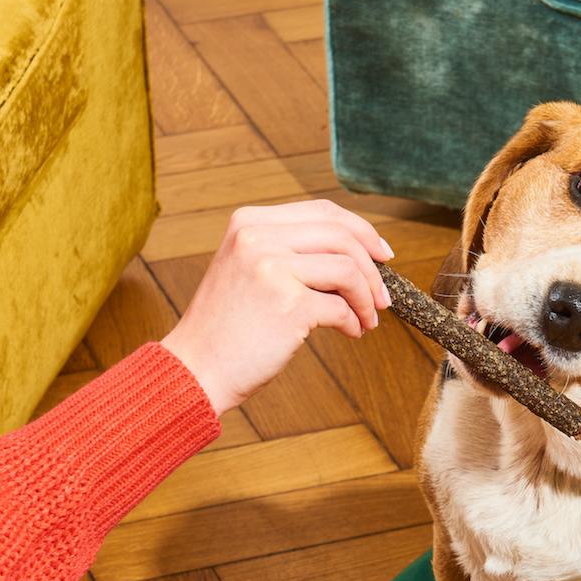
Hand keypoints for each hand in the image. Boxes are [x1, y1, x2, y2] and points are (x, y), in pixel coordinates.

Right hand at [161, 199, 393, 414]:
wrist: (196, 369)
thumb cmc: (229, 327)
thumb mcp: (249, 269)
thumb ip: (290, 251)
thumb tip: (358, 253)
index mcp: (250, 222)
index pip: (323, 212)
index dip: (362, 231)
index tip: (383, 254)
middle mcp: (258, 237)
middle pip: (342, 236)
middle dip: (373, 268)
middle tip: (384, 296)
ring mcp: (272, 268)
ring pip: (348, 269)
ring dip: (367, 298)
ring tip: (369, 319)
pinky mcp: (288, 304)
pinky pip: (341, 307)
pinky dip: (354, 322)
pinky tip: (351, 333)